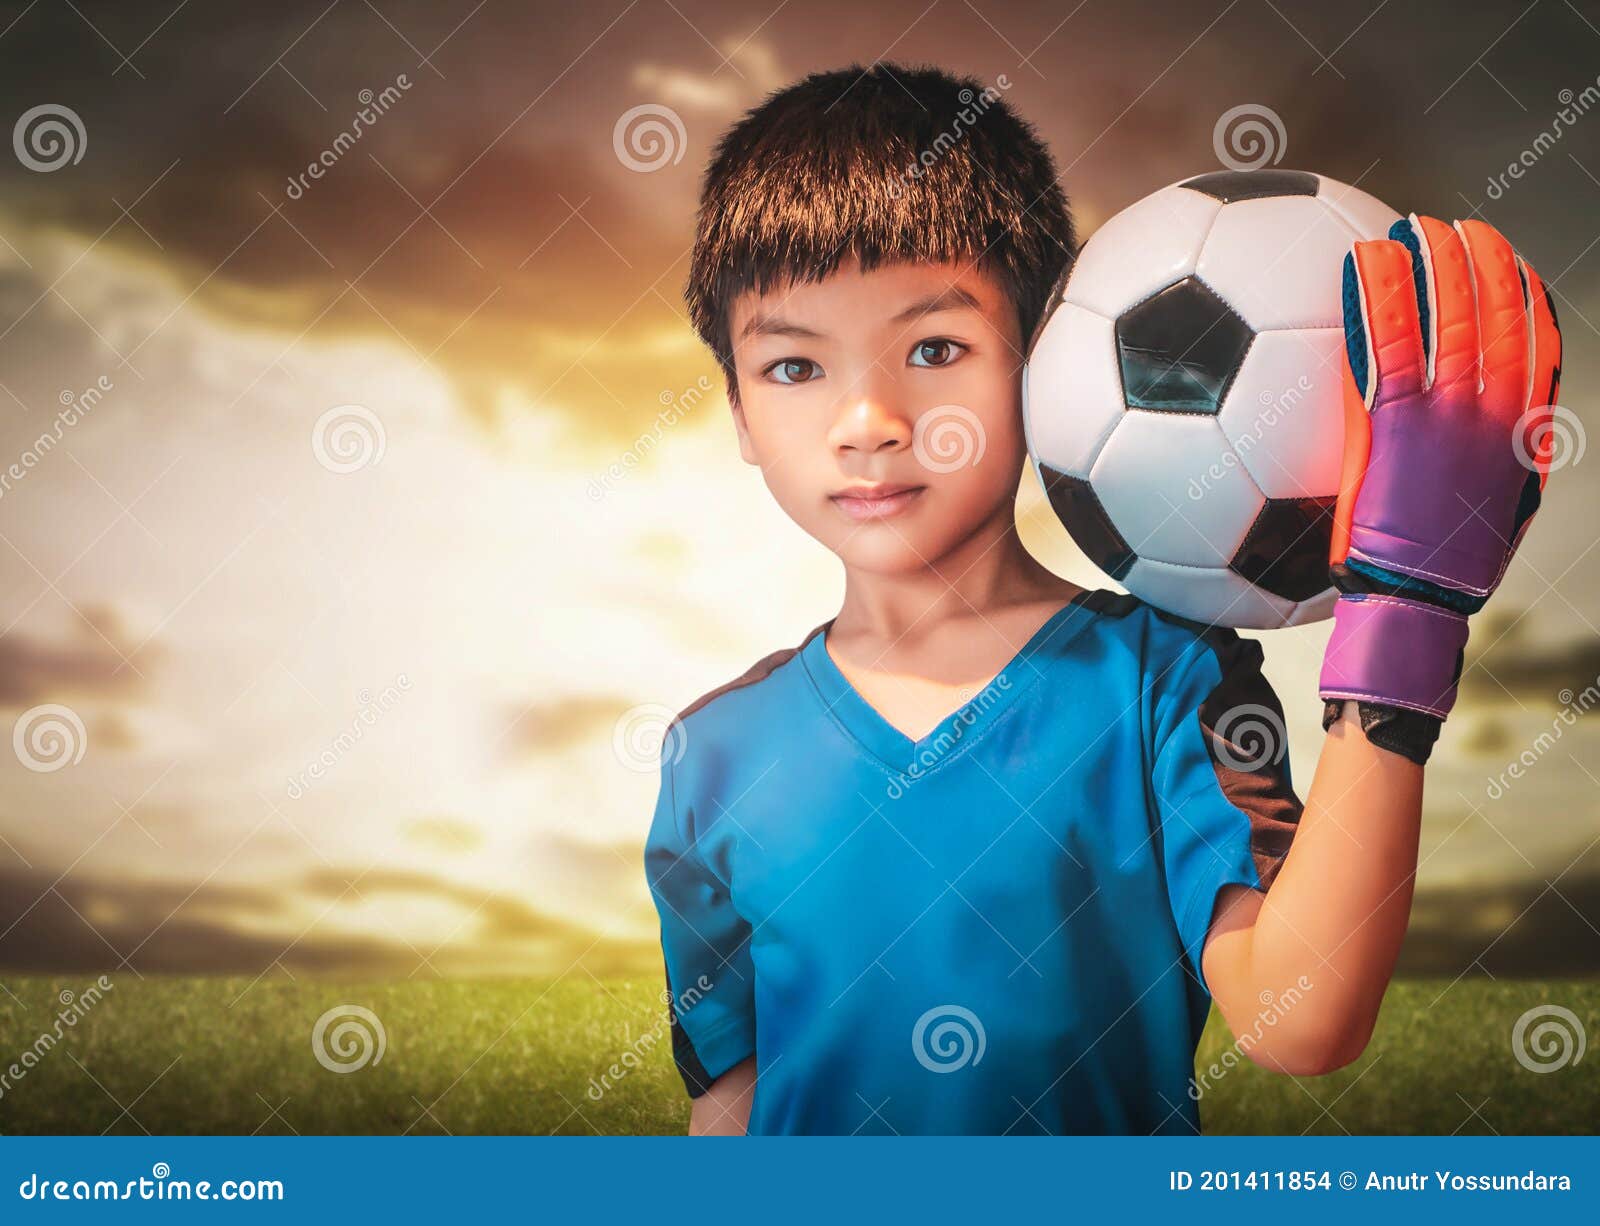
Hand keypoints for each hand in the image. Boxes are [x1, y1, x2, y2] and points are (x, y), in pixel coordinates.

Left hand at [1319, 214, 1563, 720]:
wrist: (1411, 602)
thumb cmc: (1440, 569)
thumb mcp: (1494, 510)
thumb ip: (1496, 458)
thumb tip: (1492, 431)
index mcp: (1522, 429)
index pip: (1540, 342)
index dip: (1527, 295)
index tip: (1510, 263)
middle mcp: (1495, 412)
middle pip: (1501, 314)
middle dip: (1482, 261)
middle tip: (1456, 228)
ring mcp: (1449, 414)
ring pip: (1451, 316)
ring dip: (1434, 261)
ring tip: (1414, 227)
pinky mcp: (1399, 422)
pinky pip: (1387, 340)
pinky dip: (1379, 293)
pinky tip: (1365, 260)